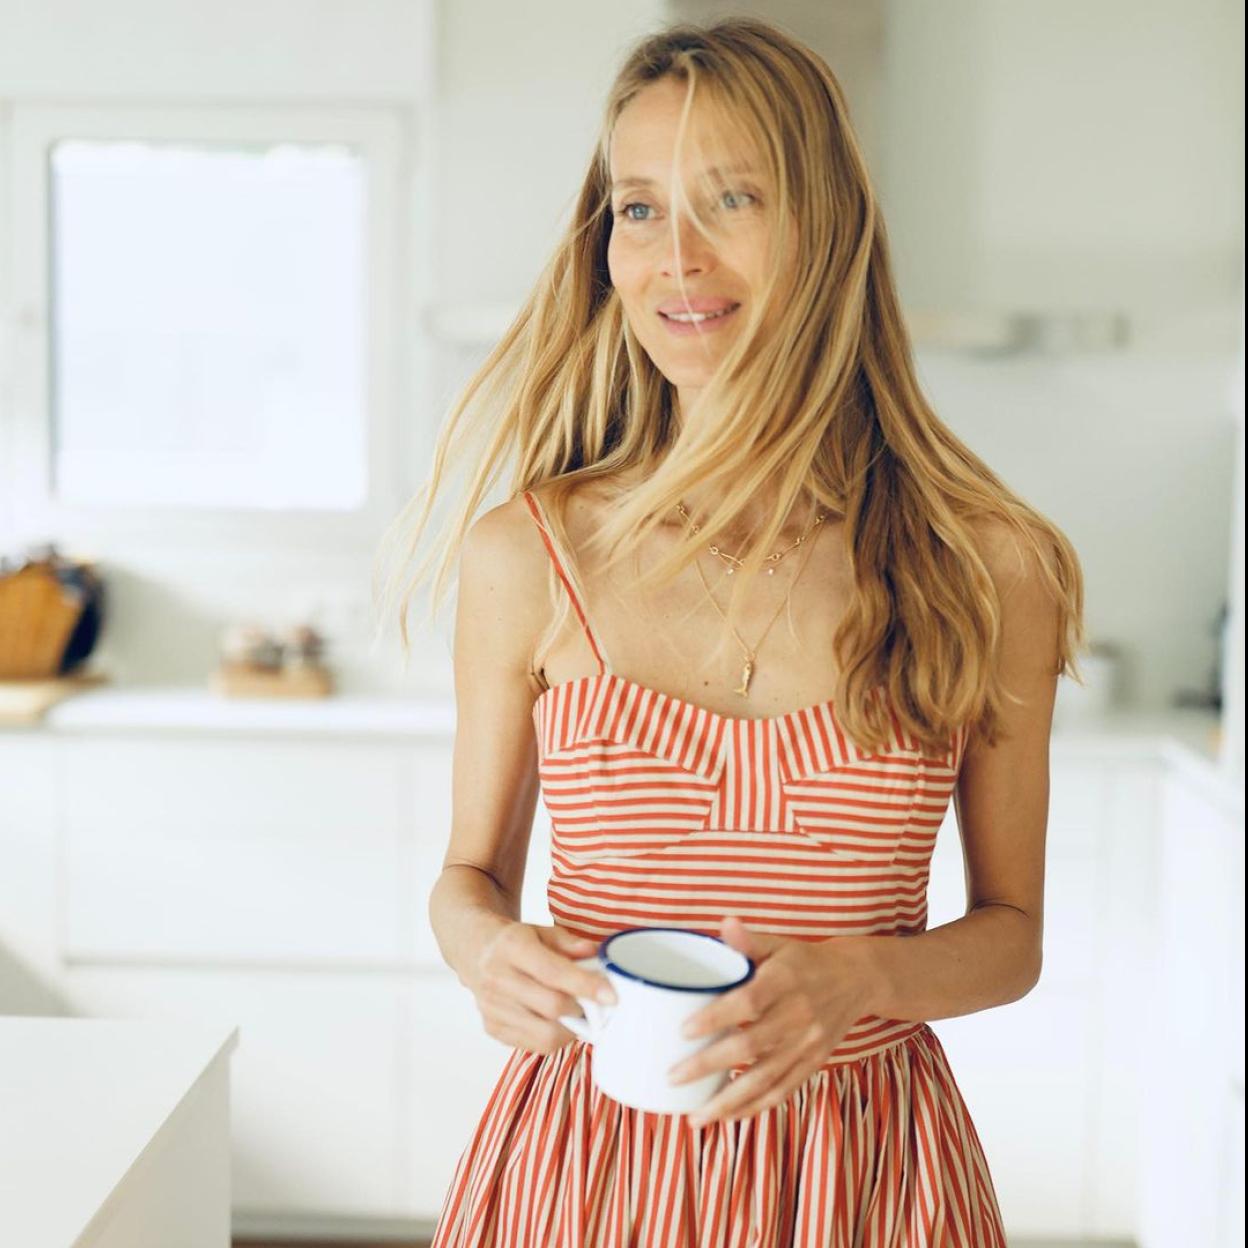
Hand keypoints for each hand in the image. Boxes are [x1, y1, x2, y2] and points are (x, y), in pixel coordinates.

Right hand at [468, 921, 616, 1054]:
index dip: (586, 986)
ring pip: (545, 1034)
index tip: (611, 996)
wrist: (474, 950)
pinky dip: (552, 1037)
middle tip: (592, 1003)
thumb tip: (594, 955)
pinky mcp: (492, 1028)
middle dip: (581, 1009)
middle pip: (551, 1007)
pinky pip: (533, 1046)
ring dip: (569, 1027)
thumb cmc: (514, 940)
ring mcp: (492, 1007)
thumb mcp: (541, 929)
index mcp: (511, 947)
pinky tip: (554, 1020)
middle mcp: (497, 978)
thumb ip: (569, 942)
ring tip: (574, 1012)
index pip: (553, 972)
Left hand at [667, 916, 873, 1125]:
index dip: (716, 1017)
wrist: (857, 979)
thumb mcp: (779, 944)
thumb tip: (724, 923)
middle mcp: (798, 1015)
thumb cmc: (805, 960)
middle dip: (710, 1065)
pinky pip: (783, 1091)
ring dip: (729, 1101)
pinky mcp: (814, 1063)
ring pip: (765, 1079)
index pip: (748, 1002)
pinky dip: (755, 1107)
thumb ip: (749, 940)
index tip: (683, 1031)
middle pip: (751, 1046)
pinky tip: (728, 1116)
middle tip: (674, 1077)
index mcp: (785, 980)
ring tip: (695, 1117)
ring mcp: (808, 1043)